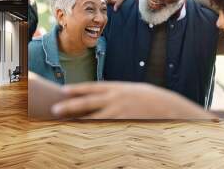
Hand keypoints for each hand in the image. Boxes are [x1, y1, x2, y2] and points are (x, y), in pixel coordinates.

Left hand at [51, 81, 218, 119]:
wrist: (168, 106)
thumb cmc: (152, 98)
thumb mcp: (133, 90)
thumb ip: (118, 93)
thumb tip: (105, 96)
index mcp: (117, 87)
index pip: (92, 87)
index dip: (77, 88)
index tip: (64, 90)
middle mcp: (114, 98)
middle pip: (86, 102)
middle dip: (69, 105)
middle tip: (54, 109)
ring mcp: (118, 111)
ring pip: (92, 117)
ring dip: (78, 121)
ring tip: (65, 125)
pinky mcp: (122, 123)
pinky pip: (104, 129)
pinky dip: (93, 132)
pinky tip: (84, 135)